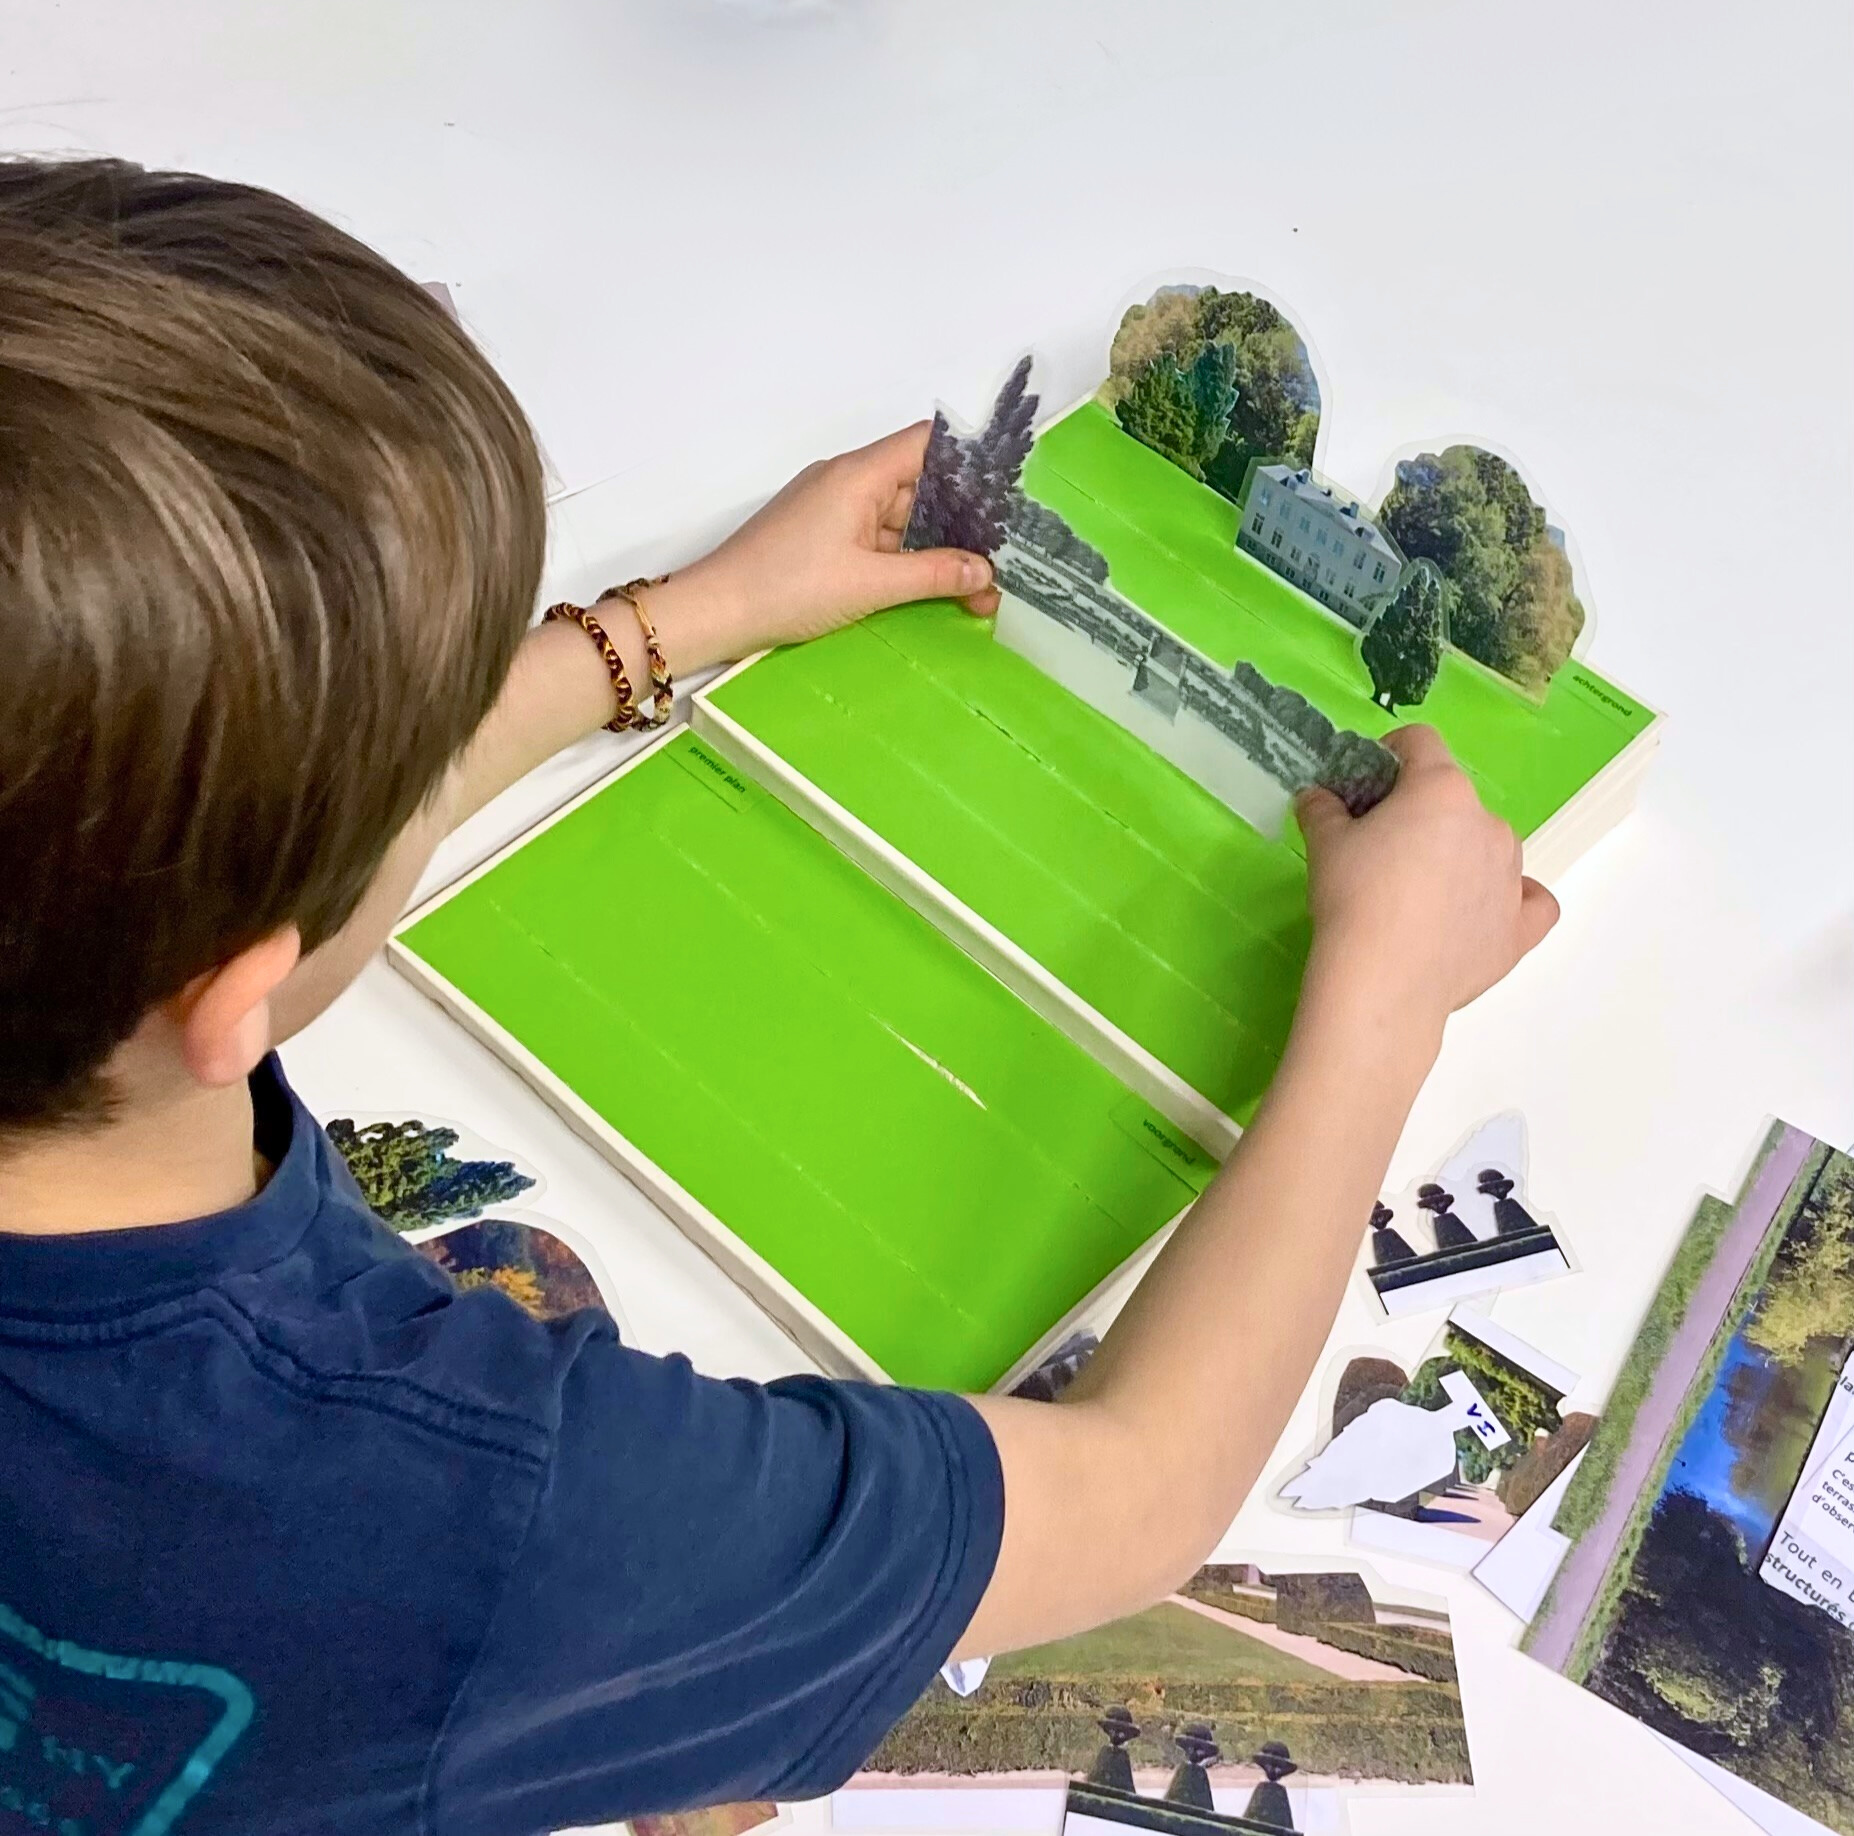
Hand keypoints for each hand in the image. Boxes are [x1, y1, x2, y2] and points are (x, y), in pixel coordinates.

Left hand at [648, 423, 997, 673]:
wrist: (716, 611)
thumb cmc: (788, 588)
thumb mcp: (870, 584)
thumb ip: (933, 575)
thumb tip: (985, 572)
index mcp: (858, 474)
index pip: (927, 444)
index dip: (970, 458)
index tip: (1008, 486)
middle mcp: (847, 481)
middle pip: (919, 485)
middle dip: (962, 521)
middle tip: (1003, 555)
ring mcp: (833, 509)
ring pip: (900, 518)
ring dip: (936, 548)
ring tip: (977, 584)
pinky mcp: (822, 537)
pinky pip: (877, 537)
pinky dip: (906, 559)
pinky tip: (934, 586)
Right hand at [1294, 725, 1558, 1040]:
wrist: (1384, 979)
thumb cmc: (1353, 899)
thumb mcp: (1324, 844)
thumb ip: (1322, 809)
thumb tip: (1317, 797)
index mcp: (1442, 790)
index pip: (1421, 743)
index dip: (1390, 753)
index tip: (1368, 782)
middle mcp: (1488, 823)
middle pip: (1455, 800)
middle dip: (1423, 814)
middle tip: (1383, 849)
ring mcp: (1512, 875)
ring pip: (1490, 847)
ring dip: (1462, 854)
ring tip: (1423, 892)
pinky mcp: (1520, 926)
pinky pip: (1531, 900)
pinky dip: (1513, 899)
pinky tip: (1486, 910)